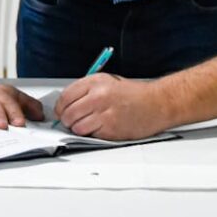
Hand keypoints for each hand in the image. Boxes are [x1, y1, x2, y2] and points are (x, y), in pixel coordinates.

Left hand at [54, 74, 168, 139]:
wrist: (156, 103)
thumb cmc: (133, 94)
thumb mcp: (108, 82)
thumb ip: (87, 90)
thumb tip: (67, 103)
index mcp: (96, 82)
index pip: (65, 96)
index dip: (60, 106)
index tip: (62, 110)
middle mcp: (98, 96)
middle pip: (67, 113)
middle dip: (67, 120)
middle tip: (72, 120)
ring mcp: (104, 114)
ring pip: (76, 127)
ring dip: (78, 128)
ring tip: (87, 124)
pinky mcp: (110, 129)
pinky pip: (90, 135)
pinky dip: (91, 134)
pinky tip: (100, 127)